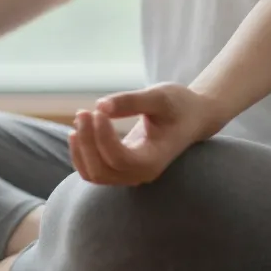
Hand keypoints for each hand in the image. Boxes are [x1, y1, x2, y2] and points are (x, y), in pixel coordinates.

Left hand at [68, 83, 225, 185]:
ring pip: (93, 174)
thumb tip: (99, 106)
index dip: (102, 136)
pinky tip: (78, 130)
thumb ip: (130, 101)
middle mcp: (141, 174)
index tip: (98, 111)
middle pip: (101, 170)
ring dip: (80, 149)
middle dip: (87, 142)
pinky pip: (92, 170)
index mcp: (154, 160)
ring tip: (81, 118)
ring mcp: (129, 174)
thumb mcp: (159, 96)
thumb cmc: (178, 105)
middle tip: (84, 112)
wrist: (191, 117)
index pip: (119, 159)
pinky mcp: (119, 168)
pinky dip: (80, 154)